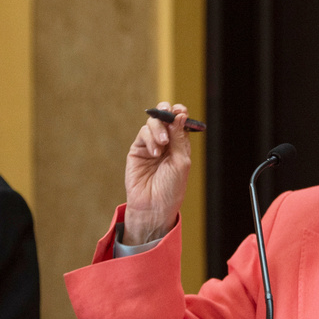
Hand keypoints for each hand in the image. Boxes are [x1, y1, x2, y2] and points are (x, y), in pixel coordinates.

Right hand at [122, 101, 191, 244]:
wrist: (153, 207)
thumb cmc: (171, 188)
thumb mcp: (180, 161)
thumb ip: (179, 138)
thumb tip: (180, 114)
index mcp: (179, 145)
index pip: (179, 122)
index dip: (179, 113)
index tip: (181, 111)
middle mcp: (165, 143)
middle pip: (165, 118)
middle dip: (166, 112)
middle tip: (168, 113)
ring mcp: (150, 146)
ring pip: (153, 123)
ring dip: (158, 129)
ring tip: (162, 144)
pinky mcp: (137, 150)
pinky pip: (143, 134)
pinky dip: (150, 138)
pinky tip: (155, 153)